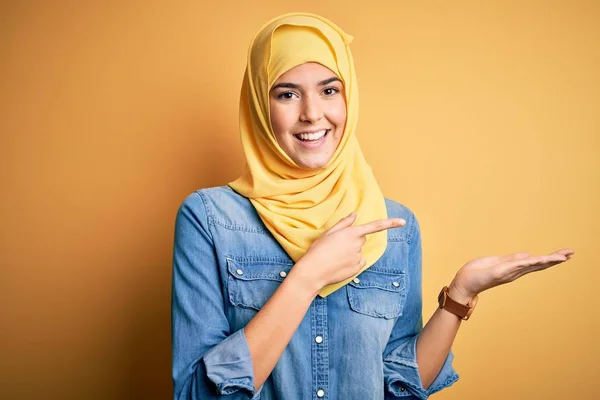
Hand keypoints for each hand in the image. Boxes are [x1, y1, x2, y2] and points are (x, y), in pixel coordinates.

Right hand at [290, 212, 405, 295]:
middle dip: (353, 240)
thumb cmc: (318, 250)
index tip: (403, 222)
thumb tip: (354, 215)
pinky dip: (351, 262)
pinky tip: (339, 264)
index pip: (375, 226)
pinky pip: (358, 262)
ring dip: (351, 252)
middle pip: (361, 239)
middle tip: (337, 245)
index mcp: (351, 232)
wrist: (314, 271)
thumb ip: (344, 223)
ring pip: (358, 251)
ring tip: (335, 256)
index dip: (390, 223)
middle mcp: (358, 244)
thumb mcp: (329, 233)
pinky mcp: (358, 268)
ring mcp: (359, 257)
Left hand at [448, 248, 574, 302]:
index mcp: (513, 268)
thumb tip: (527, 255)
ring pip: (532, 264)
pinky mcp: (500, 272)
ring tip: (564, 256)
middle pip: (539, 264)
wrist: (462, 284)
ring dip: (548, 260)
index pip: (534, 261)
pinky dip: (530, 261)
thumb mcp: (495, 261)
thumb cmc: (475, 273)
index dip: (550, 258)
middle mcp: (514, 272)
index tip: (565, 254)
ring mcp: (508, 272)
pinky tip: (542, 258)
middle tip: (572, 253)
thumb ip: (511, 259)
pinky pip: (518, 265)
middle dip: (555, 258)